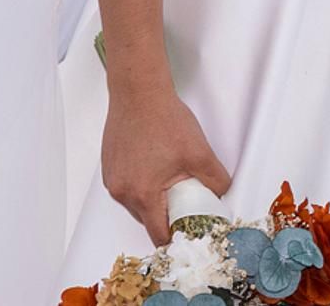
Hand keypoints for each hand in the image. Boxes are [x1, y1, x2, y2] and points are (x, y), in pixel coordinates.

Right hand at [101, 80, 232, 245]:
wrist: (139, 92)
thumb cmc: (163, 119)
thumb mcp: (199, 152)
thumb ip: (215, 180)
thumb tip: (220, 193)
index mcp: (143, 194)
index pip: (158, 234)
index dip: (175, 237)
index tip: (188, 231)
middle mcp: (122, 192)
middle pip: (147, 220)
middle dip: (166, 214)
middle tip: (185, 199)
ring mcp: (113, 179)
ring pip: (136, 203)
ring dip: (153, 198)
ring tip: (170, 177)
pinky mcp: (109, 167)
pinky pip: (127, 187)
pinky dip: (141, 183)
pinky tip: (155, 164)